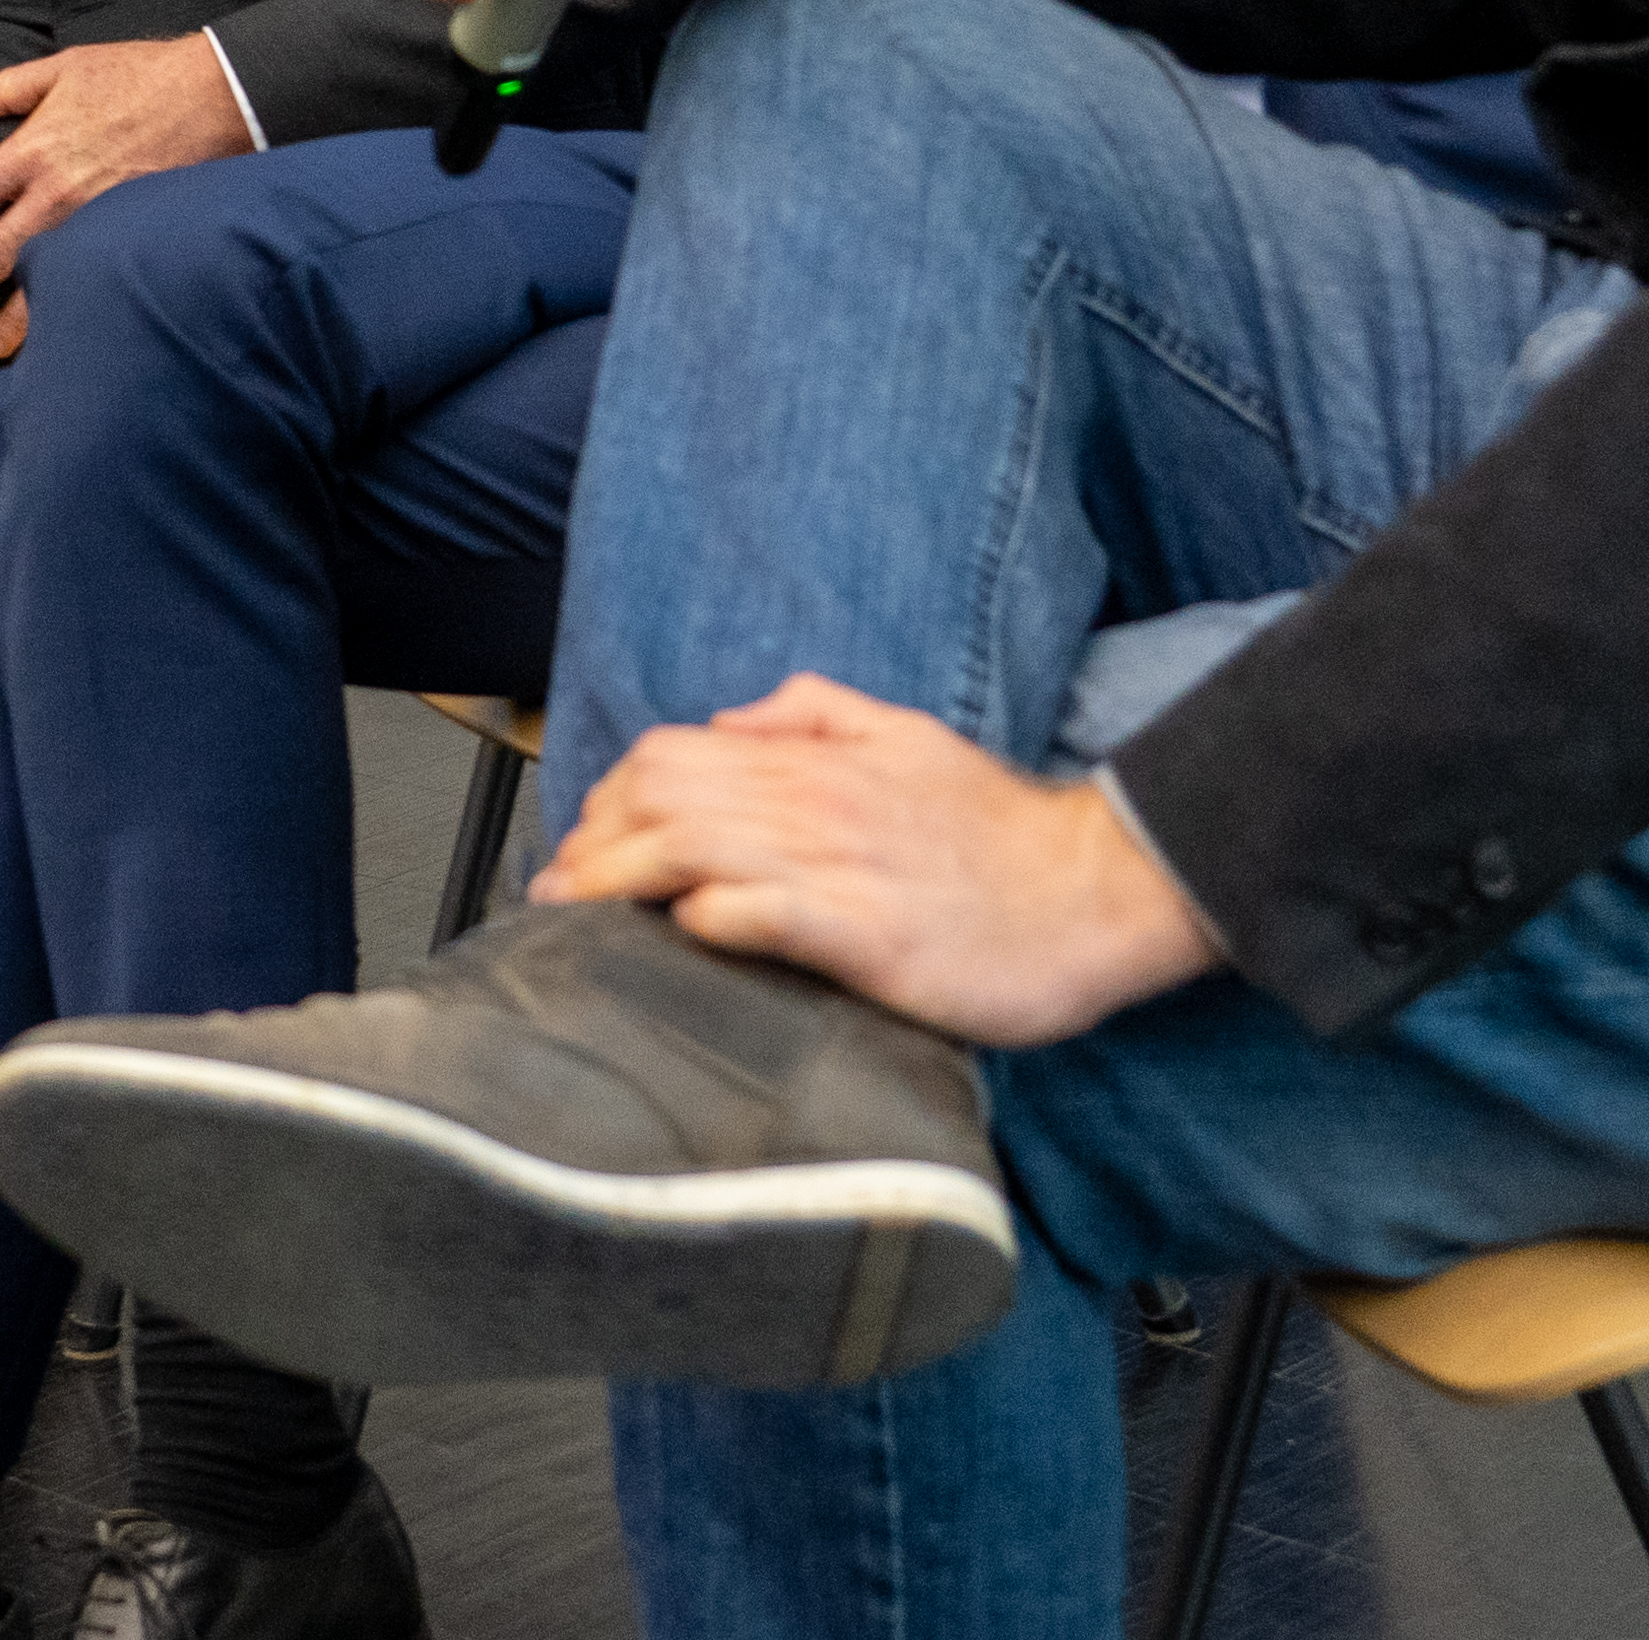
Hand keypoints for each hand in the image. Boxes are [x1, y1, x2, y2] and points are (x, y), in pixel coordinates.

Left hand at [0, 34, 255, 343]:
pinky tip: (58, 331)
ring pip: (40, 280)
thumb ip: (8, 88)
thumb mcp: (66, 68)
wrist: (215, 94)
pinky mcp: (129, 236)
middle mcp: (56, 192)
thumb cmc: (141, 75)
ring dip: (9, 320)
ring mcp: (94, 220)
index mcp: (32, 150)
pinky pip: (88, 280)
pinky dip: (69, 309)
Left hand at [535, 673, 1221, 1050]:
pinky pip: (762, 913)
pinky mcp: (865, 935)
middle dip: (590, 840)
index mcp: (818, 759)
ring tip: (573, 911)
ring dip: (617, 878)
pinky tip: (678, 929)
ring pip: (692, 849)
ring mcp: (838, 867)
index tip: (584, 837)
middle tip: (555, 885)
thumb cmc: (998, 832)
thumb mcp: (905, 735)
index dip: (612, 793)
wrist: (1093, 891)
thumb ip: (815, 714)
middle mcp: (816, 803)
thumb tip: (730, 719)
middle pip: (663, 797)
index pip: (676, 754)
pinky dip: (707, 915)